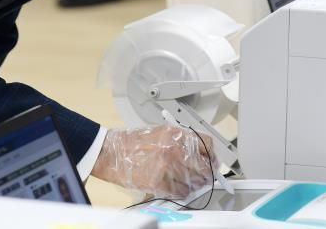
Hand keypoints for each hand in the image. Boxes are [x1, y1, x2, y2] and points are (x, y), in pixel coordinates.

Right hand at [91, 125, 213, 198]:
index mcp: (178, 134)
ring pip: (194, 182)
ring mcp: (168, 166)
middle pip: (204, 166)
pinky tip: (174, 187)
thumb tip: (201, 154)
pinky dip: (180, 192)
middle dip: (205, 173)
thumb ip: (183, 141)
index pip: (208, 144)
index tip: (213, 162)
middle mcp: (176, 149)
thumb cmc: (134, 142)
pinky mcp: (160, 182)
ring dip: (192, 184)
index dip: (212, 155)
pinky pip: (180, 192)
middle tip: (203, 177)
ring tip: (184, 181)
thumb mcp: (162, 132)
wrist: (113, 152)